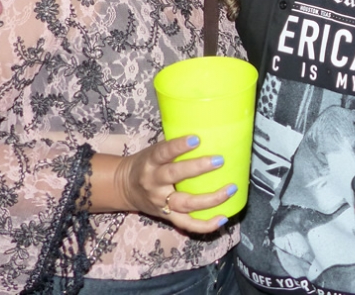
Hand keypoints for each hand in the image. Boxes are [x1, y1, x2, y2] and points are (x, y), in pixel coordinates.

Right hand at [109, 135, 235, 233]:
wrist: (123, 187)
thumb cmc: (147, 164)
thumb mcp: (154, 151)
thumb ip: (174, 145)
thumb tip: (207, 129)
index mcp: (150, 162)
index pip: (163, 152)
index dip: (178, 146)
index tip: (196, 139)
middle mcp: (154, 182)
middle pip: (174, 175)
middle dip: (198, 168)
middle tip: (220, 160)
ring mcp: (160, 202)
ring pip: (185, 203)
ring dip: (210, 198)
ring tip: (231, 189)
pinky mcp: (167, 216)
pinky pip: (186, 224)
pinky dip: (205, 225)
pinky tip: (223, 218)